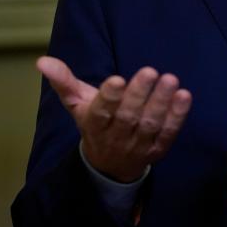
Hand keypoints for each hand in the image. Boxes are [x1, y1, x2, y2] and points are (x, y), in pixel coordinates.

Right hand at [37, 56, 192, 182]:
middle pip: (128, 117)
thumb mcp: (77, 103)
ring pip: (149, 125)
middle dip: (139, 94)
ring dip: (161, 103)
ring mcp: (138, 145)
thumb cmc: (95, 123)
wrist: (110, 165)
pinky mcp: (157, 149)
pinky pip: (168, 133)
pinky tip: (184, 96)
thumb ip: (64, 81)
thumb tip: (42, 61)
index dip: (109, 97)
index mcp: (94, 124)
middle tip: (150, 71)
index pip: (100, 112)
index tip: (118, 79)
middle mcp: (116, 136)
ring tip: (170, 79)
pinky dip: (177, 116)